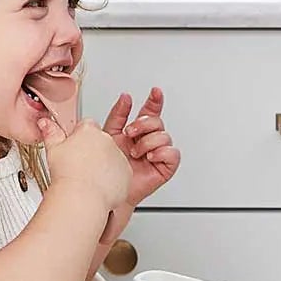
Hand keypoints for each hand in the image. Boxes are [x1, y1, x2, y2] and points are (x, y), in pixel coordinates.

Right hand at [39, 111, 130, 212]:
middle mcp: (107, 140)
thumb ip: (51, 133)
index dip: (79, 140)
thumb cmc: (67, 175)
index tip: (74, 151)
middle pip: (100, 143)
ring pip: (111, 159)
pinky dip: (113, 182)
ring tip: (89, 181)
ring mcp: (119, 156)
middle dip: (93, 153)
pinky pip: (120, 175)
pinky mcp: (126, 173)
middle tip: (80, 168)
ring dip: (103, 167)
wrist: (82, 198)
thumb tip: (45, 123)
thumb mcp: (53, 150)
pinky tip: (99, 188)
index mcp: (89, 131)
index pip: (86, 127)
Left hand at [103, 86, 179, 206]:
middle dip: (143, 124)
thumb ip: (118, 115)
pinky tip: (149, 157)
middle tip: (130, 133)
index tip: (155, 91)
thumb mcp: (109, 135)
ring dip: (147, 142)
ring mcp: (159, 154)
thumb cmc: (108, 168)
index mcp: (138, 132)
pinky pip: (172, 153)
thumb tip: (126, 98)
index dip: (155, 101)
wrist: (108, 189)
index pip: (150, 112)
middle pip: (157, 121)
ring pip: (164, 136)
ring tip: (136, 153)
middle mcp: (150, 141)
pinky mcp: (166, 167)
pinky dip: (161, 153)